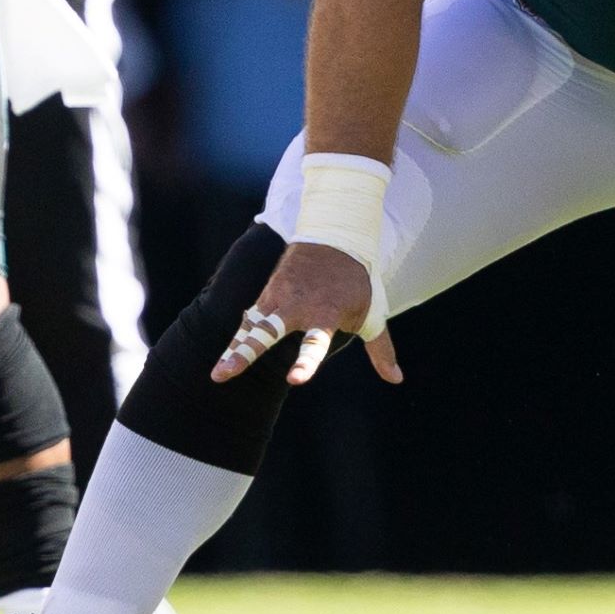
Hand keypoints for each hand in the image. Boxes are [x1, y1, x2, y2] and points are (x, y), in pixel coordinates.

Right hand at [213, 242, 403, 386]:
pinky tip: (225, 357)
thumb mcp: (373, 314)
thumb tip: (396, 380)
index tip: (295, 380)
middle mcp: (298, 307)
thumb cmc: (358, 280)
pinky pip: (251, 317)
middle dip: (244, 354)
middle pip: (266, 333)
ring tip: (217, 375)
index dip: (306, 362)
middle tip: (223, 375)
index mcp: (326, 314)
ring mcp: (279, 298)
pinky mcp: (269, 292)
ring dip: (234, 349)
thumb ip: (382, 350)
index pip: (315, 343)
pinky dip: (240, 335)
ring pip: (251, 326)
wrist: (336, 234)